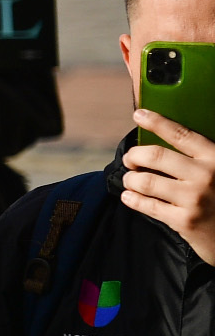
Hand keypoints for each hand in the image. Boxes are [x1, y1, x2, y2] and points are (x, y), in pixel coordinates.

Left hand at [125, 107, 214, 265]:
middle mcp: (206, 175)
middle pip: (155, 155)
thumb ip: (200, 157)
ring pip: (146, 181)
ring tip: (131, 179)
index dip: (157, 122)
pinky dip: (132, 199)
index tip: (139, 114)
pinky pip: (147, 205)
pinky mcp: (184, 221)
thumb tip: (164, 141)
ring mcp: (194, 199)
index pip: (181, 134)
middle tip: (130, 160)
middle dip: (135, 156)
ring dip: (131, 178)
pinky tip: (129, 196)